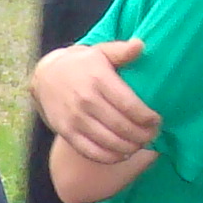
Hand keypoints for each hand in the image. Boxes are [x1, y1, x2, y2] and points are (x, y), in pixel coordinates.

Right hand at [30, 39, 159, 165]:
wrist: (45, 76)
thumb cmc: (81, 65)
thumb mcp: (99, 52)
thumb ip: (121, 51)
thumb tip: (140, 45)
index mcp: (99, 79)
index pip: (130, 106)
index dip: (148, 118)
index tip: (157, 120)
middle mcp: (86, 100)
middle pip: (123, 127)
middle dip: (143, 135)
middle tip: (153, 135)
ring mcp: (75, 118)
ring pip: (110, 142)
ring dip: (130, 148)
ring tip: (141, 144)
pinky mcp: (66, 132)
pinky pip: (92, 152)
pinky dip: (111, 157)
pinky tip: (122, 153)